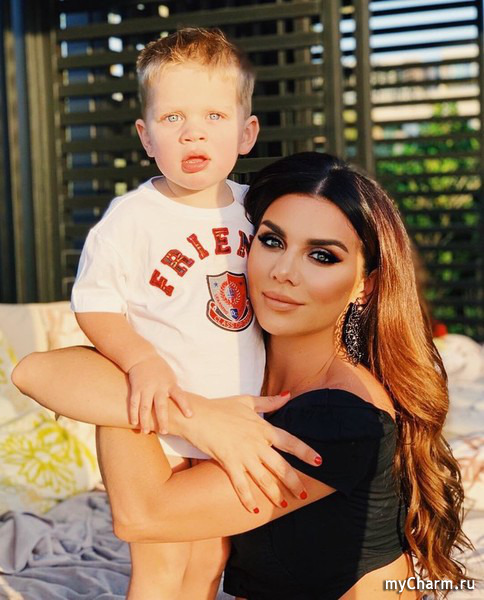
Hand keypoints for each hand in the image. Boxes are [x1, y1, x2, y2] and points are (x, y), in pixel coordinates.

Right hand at [127, 355, 191, 433]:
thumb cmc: (161, 371)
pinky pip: (134, 403)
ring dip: (145, 420)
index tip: (190, 415)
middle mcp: (158, 387)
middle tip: (164, 431)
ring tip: (145, 431)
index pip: (180, 395)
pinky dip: (133, 413)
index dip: (185, 405)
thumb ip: (174, 392)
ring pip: (145, 406)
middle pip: (161, 405)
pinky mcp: (136, 389)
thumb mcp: (171, 378)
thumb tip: (183, 408)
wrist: (142, 358)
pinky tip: (134, 423)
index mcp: (170, 384)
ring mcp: (146, 388)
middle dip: (162, 419)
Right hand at [168, 391, 321, 511]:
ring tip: (283, 506)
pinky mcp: (229, 462)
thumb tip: (288, 395)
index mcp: (262, 428)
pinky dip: (248, 498)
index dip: (305, 452)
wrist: (197, 415)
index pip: (289, 441)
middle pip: (280, 465)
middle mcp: (256, 443)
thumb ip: (269, 401)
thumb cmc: (221, 407)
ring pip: (264, 478)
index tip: (319, 462)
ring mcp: (243, 454)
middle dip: (293, 481)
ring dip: (275, 494)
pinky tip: (254, 510)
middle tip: (303, 494)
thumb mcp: (247, 401)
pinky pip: (241, 484)